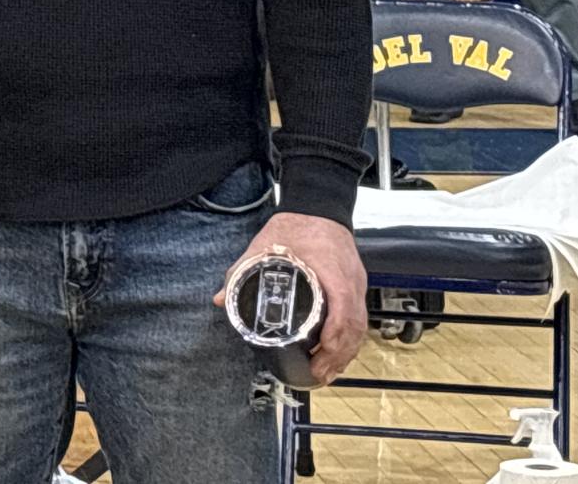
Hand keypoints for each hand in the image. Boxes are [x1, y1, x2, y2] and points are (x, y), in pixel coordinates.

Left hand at [214, 212, 367, 385]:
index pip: (342, 311)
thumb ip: (242, 272)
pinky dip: (350, 340)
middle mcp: (350, 282)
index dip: (334, 338)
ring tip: (326, 372)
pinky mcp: (357, 286)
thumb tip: (221, 299)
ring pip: (360, 327)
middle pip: (354, 327)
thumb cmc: (297, 224)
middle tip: (318, 375)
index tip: (319, 354)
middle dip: (338, 356)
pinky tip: (338, 353)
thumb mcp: (265, 247)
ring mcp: (357, 285)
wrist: (319, 206)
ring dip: (345, 353)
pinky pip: (359, 320)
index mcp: (331, 272)